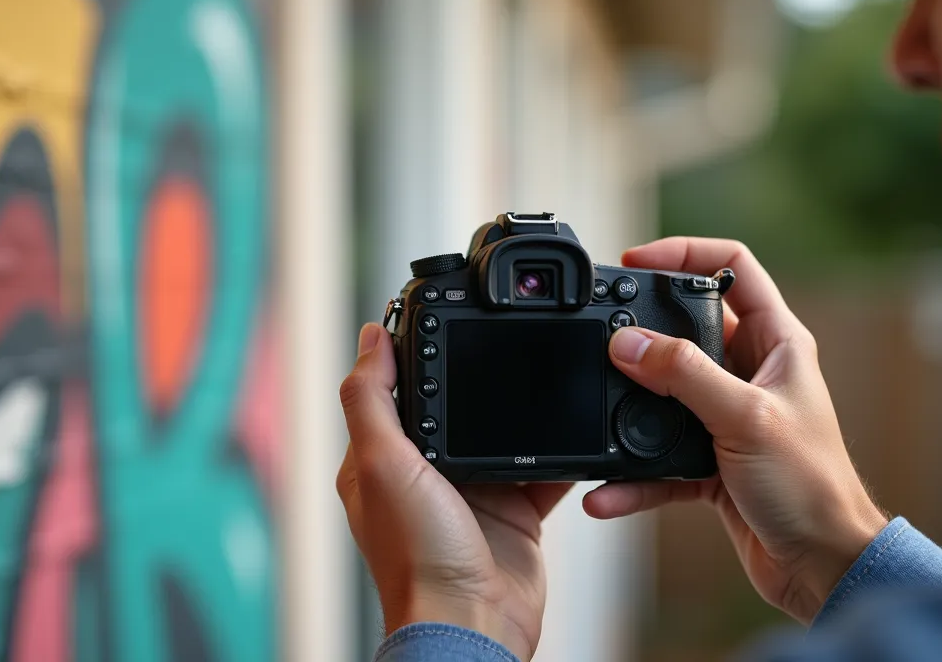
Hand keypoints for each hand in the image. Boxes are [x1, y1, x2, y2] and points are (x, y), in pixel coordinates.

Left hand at [338, 323, 572, 660]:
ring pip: (501, 434)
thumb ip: (372, 399)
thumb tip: (370, 337)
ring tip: (538, 376)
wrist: (474, 623)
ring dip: (518, 413)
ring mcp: (473, 494)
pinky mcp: (515, 512)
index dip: (412, 355)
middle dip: (474, 378)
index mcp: (382, 462)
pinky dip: (558, 453)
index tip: (438, 318)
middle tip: (499, 338)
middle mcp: (425, 476)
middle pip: (454, 407)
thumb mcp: (381, 463)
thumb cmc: (418, 558)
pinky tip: (571, 428)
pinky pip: (542, 469)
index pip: (396, 391)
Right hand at [584, 238, 889, 623]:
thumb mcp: (744, 417)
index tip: (635, 262)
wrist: (823, 568)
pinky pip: (659, 456)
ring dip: (630, 409)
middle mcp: (752, 373)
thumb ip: (683, 375)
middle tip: (603, 334)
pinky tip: (608, 489)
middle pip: (686, 329)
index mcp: (778, 343)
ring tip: (596, 408)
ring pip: (665, 395)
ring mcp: (728, 417)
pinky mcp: (710, 462)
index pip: (733, 268)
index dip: (685, 253)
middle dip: (642, 333)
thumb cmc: (813, 488)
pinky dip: (633, 473)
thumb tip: (629, 342)